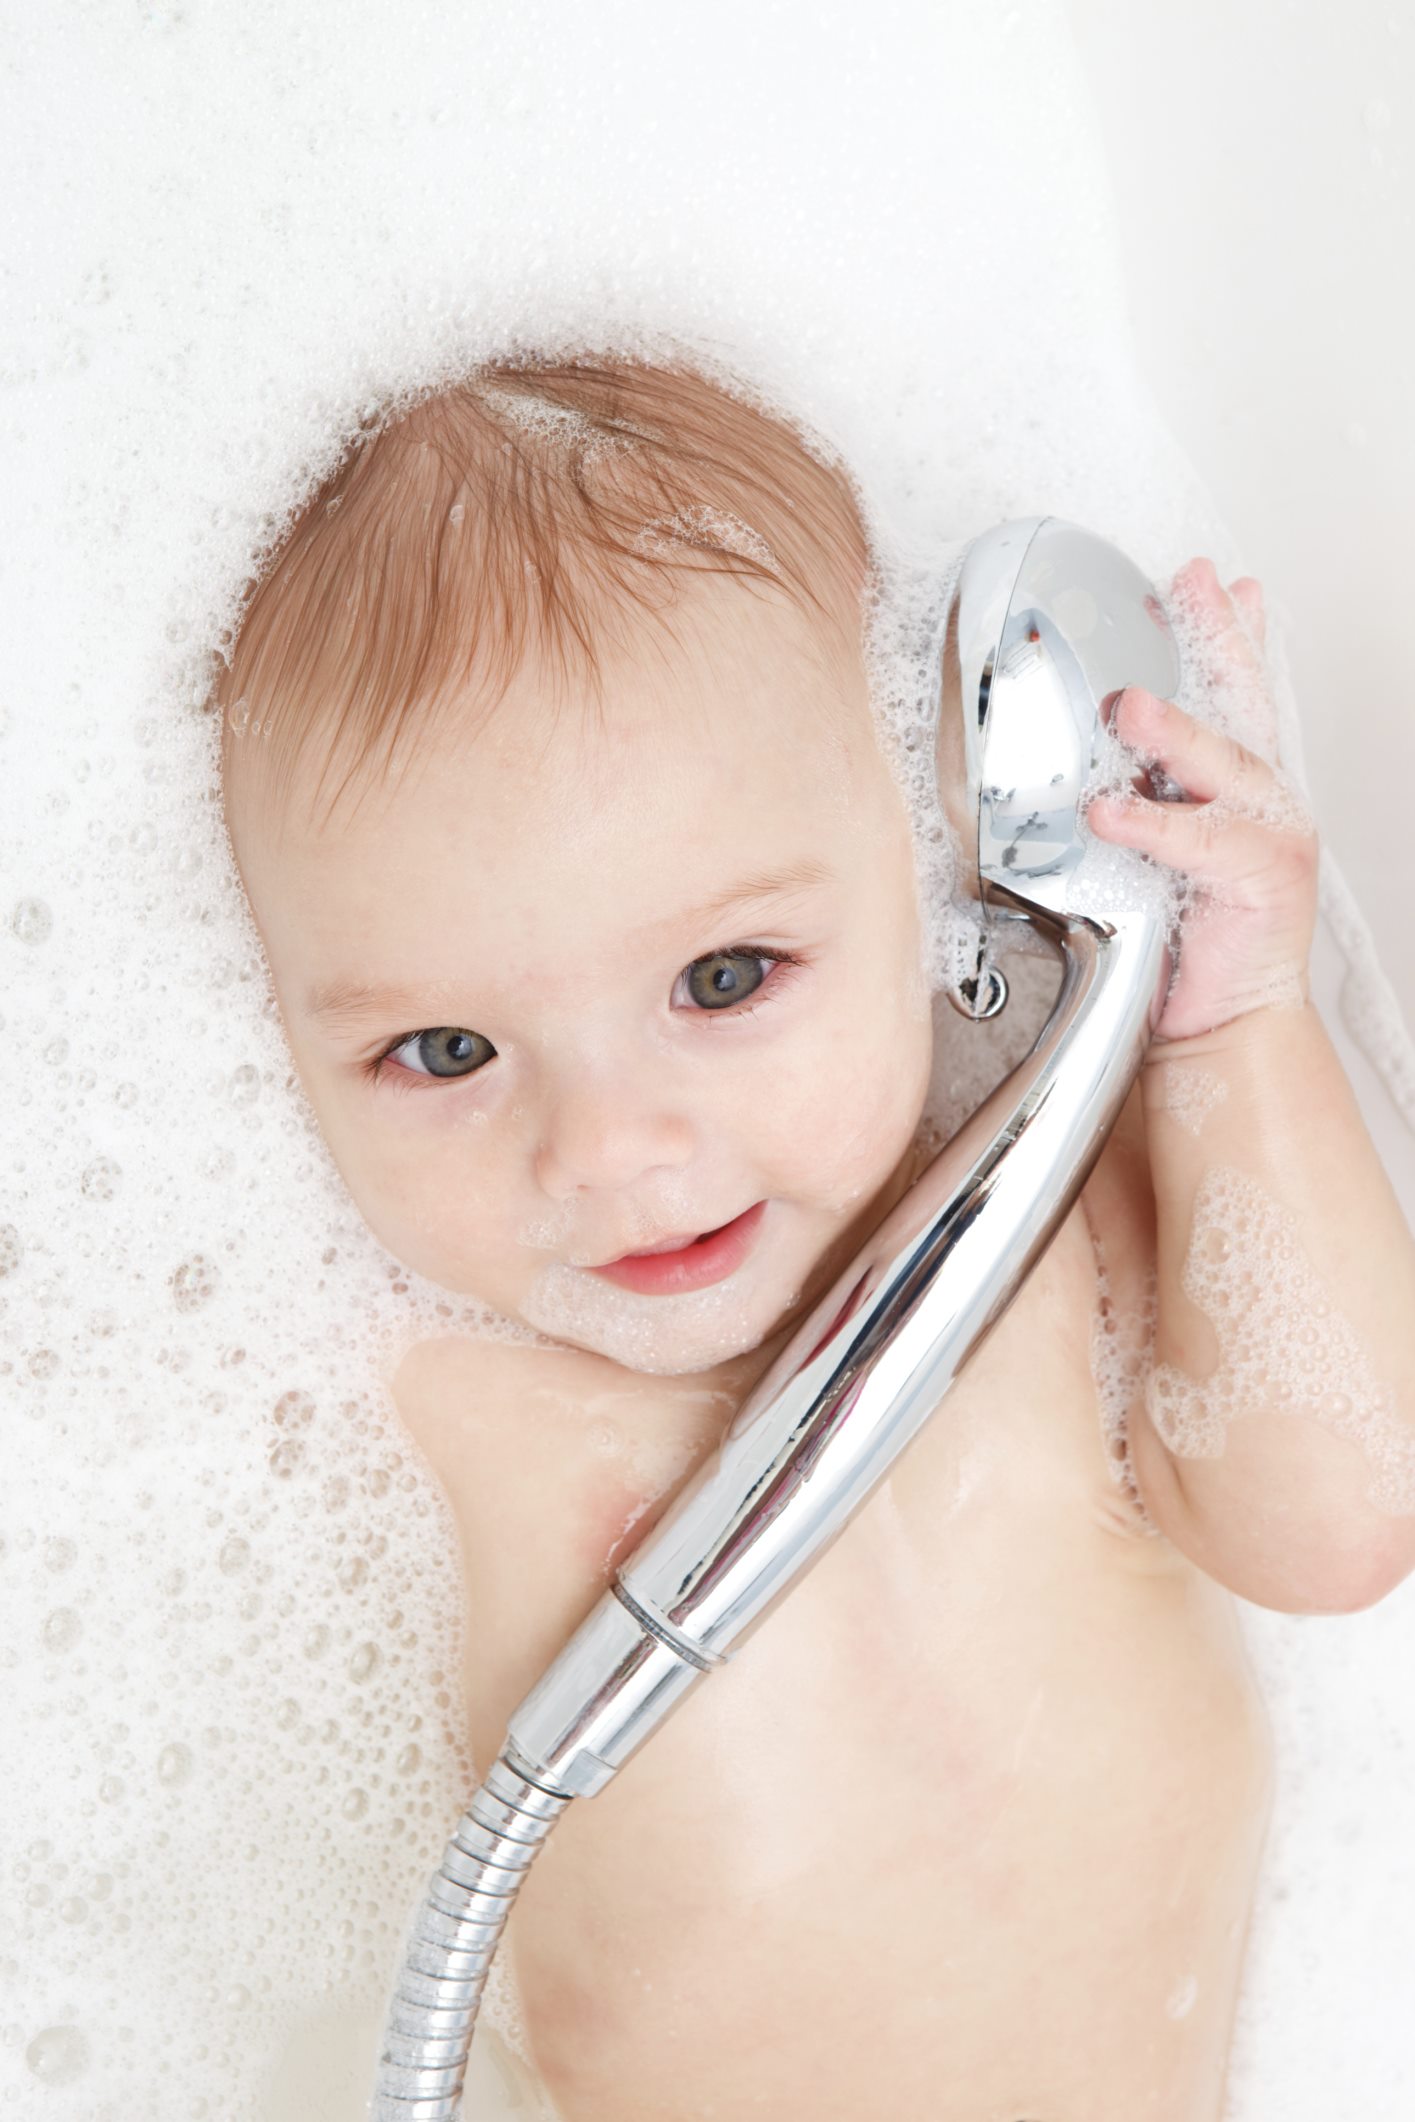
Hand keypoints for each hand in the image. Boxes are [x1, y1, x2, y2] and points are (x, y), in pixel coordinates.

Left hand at [1083, 556, 1318, 1045]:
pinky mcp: (1260, 881)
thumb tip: (1066, 765)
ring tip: (1127, 705)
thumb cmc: (1180, 942)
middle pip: (1243, 702)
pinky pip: (1200, 842)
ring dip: (1174, 731)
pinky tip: (1111, 812)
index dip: (1223, 631)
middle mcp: (1259, 799)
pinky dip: (1153, 825)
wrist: (1221, 1021)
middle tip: (1193, 585)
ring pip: (1223, 764)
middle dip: (1221, 637)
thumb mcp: (1145, 853)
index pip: (1233, 693)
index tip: (1206, 578)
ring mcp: (1268, 835)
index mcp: (1233, 787)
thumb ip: (1126, 802)